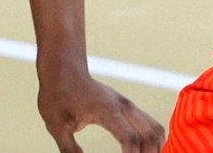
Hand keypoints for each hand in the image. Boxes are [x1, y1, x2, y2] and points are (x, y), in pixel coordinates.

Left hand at [37, 58, 164, 152]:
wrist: (63, 69)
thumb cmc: (58, 95)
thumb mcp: (57, 126)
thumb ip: (69, 150)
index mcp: (107, 111)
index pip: (131, 139)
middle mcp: (123, 106)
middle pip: (150, 135)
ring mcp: (127, 105)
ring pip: (155, 128)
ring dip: (155, 148)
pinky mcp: (127, 107)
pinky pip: (149, 124)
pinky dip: (152, 140)